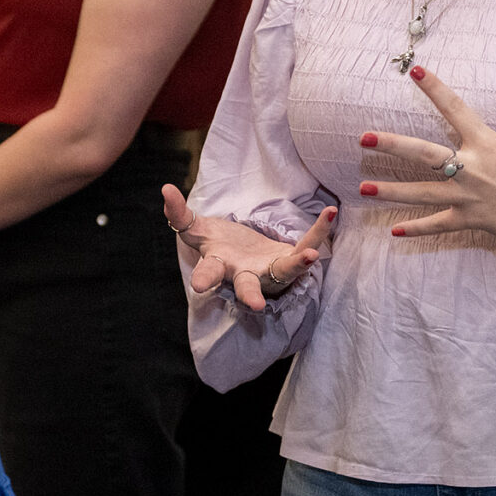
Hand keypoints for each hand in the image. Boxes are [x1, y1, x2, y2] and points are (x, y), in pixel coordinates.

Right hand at [161, 183, 335, 311]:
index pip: (208, 273)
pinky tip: (330, 213)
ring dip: (297, 265)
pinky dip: (319, 230)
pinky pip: (307, 244)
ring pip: (284, 271)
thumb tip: (165, 189)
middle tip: (255, 305)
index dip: (204, 279)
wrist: (244, 252)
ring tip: (310, 256)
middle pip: (247, 286)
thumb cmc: (218, 244)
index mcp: (219, 266)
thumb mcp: (196, 230)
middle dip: (250, 295)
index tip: (198, 286)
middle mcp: (245, 273)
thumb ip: (179, 214)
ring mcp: (270, 269)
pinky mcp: (290, 258)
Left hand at [364, 65, 495, 265]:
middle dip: (393, 145)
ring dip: (391, 191)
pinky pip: (438, 225)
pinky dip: (417, 229)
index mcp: (487, 144)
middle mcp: (472, 169)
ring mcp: (468, 197)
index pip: (455, 109)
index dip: (434, 88)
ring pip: (422, 192)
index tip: (414, 71)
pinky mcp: (471, 220)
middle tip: (363, 138)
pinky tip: (394, 232)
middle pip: (424, 154)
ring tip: (364, 187)